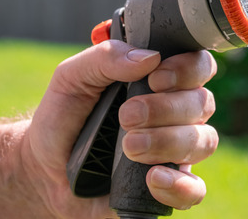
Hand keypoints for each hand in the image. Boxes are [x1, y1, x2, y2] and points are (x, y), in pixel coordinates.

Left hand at [22, 40, 217, 217]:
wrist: (43, 171)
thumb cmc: (63, 118)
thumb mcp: (72, 78)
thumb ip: (106, 58)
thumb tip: (149, 57)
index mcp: (162, 81)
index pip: (199, 66)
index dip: (188, 69)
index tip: (156, 79)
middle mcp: (177, 114)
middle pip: (203, 103)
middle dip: (167, 108)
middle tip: (126, 116)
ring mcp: (176, 151)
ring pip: (204, 141)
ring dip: (169, 141)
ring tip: (129, 147)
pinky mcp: (168, 188)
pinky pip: (195, 190)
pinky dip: (180, 185)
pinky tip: (152, 178)